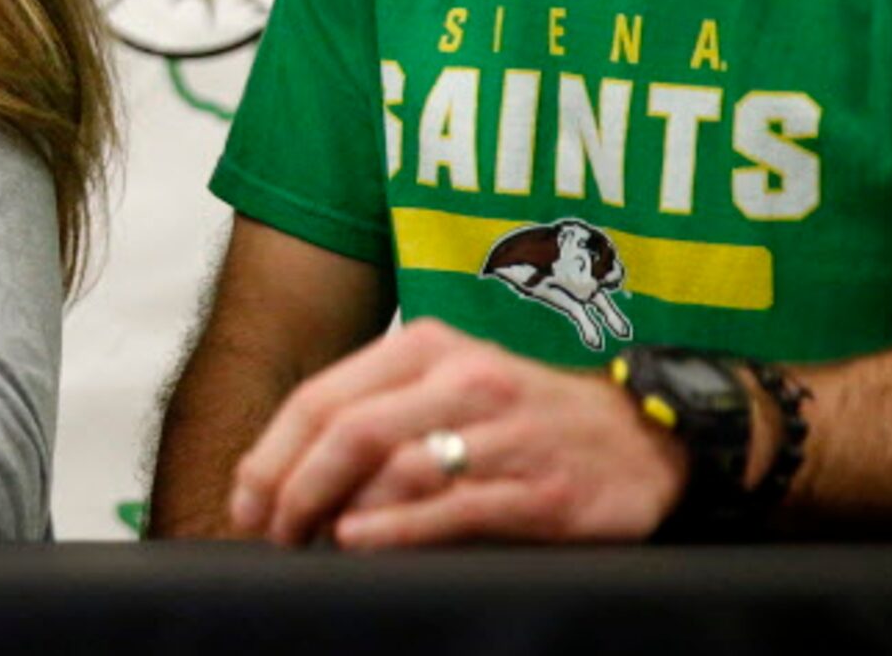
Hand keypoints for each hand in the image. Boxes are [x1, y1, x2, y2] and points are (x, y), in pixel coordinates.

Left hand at [228, 317, 684, 547]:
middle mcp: (462, 380)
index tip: (246, 499)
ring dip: (336, 511)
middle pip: (348, 431)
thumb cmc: (525, 413)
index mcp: (426, 347)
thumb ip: (378, 410)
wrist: (645, 433)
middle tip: (269, 532)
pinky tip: (360, 542)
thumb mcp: (448, 384)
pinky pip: (455, 507)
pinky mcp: (542, 489)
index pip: (323, 397)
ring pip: (396, 467)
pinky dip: (398, 528)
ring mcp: (505, 434)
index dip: (272, 453)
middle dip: (292, 486)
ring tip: (307, 543)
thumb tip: (290, 467)